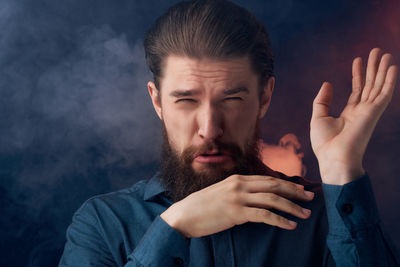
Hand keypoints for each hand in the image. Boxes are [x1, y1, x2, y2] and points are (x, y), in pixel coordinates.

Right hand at [160, 174, 314, 237]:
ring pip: (272, 200)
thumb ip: (239, 192)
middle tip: (310, 198)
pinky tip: (289, 226)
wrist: (183, 215)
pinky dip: (279, 220)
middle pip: (274, 186)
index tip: (301, 189)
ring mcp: (238, 198)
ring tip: (304, 215)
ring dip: (292, 208)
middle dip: (295, 192)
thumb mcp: (222, 193)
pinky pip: (263, 216)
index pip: (268, 179)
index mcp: (237, 178)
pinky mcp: (236, 213)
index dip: (287, 183)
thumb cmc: (202, 206)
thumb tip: (256, 198)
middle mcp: (240, 185)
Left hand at [310, 48, 397, 184]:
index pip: (357, 90)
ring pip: (377, 86)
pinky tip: (391, 67)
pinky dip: (389, 80)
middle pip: (369, 85)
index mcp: (349, 114)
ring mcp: (369, 112)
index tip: (358, 60)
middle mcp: (361, 112)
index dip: (358, 75)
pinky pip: (384, 93)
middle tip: (376, 51)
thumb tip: (327, 83)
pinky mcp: (374, 113)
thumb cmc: (324, 143)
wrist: (333, 157)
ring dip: (381, 70)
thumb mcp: (319, 117)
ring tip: (384, 53)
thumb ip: (323, 100)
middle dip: (372, 68)